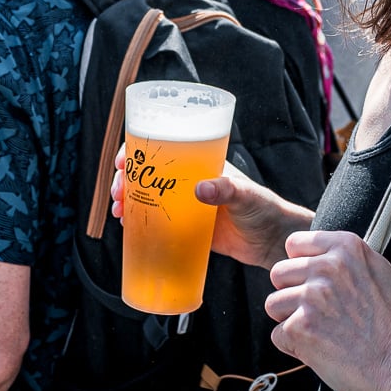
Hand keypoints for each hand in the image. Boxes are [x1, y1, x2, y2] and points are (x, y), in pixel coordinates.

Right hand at [110, 153, 306, 269]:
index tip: (122, 161)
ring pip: (149, 198)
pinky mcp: (188, 229)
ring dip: (129, 200)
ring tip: (118, 211)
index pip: (164, 149)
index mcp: (201, 165)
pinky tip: (127, 227)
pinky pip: (158, 223)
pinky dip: (140, 222)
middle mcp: (189, 182)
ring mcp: (187, 206)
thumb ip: (225, 190)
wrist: (272, 240)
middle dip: (127, 179)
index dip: (138, 151)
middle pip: (149, 174)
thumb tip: (200, 189)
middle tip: (118, 192)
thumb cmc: (264, 208)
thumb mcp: (245, 195)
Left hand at [264, 229, 390, 390]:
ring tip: (321, 331)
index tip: (318, 283)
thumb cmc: (389, 322)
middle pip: (279, 273)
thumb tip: (319, 249)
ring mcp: (312, 297)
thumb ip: (347, 254)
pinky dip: (294, 346)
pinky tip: (320, 348)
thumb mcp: (379, 271)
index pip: (294, 243)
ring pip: (274, 304)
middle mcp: (327, 267)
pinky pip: (278, 334)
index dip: (302, 266)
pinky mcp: (299, 327)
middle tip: (319, 312)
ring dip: (291, 320)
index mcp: (346, 247)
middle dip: (292, 293)